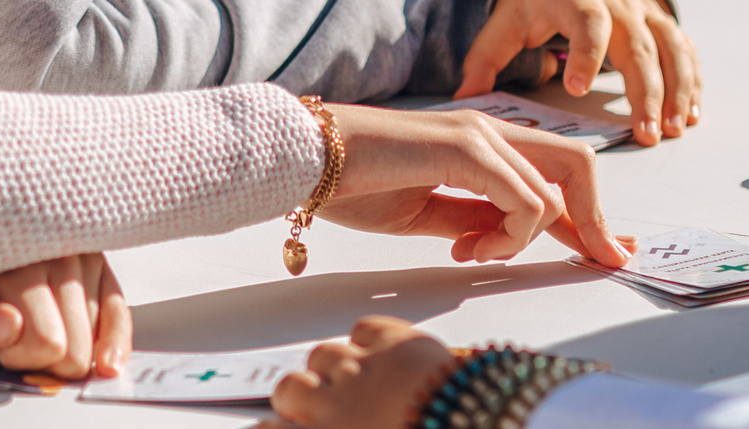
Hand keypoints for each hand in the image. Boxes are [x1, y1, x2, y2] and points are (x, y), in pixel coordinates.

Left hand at [0, 253, 128, 378]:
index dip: (20, 358)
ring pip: (95, 331)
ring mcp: (79, 248)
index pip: (48, 342)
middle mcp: (55, 245)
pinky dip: (114, 339)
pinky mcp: (95, 255)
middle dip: (45, 360)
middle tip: (12, 342)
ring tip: (30, 324)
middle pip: (74, 345)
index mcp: (12, 253)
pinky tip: (106, 364)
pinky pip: (118, 307)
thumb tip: (9, 330)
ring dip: (67, 344)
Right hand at [271, 317, 452, 428]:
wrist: (481, 426)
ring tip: (350, 378)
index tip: (268, 428)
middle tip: (311, 402)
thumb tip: (333, 426)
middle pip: (291, 387)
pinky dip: (366, 340)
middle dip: (297, 394)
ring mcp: (364, 369)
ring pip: (325, 354)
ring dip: (332, 366)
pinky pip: (362, 329)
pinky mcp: (393, 341)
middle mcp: (338, 404)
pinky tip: (378, 354)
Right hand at [322, 103, 632, 267]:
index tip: (607, 251)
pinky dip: (509, 235)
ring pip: (551, 194)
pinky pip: (524, 201)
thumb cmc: (353, 181)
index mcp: (481, 143)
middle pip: (578, 165)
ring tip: (472, 252)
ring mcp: (479, 133)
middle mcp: (489, 130)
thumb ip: (471, 220)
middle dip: (596, 220)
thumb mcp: (425, 213)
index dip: (589, 215)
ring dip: (523, 240)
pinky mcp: (466, 147)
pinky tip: (469, 247)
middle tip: (601, 259)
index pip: (556, 173)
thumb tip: (503, 239)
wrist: (306, 158)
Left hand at [455, 0, 699, 147]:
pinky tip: (689, 113)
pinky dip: (692, 79)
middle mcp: (617, 1)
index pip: (586, 22)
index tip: (575, 88)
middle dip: (644, 91)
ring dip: (677, 88)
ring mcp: (644, 9)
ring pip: (670, 46)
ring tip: (672, 129)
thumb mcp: (508, 16)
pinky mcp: (662, 19)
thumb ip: (487, 55)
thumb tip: (465, 99)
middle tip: (645, 134)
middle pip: (637, 44)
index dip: (585, 53)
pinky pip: (684, 48)